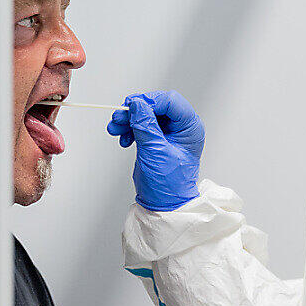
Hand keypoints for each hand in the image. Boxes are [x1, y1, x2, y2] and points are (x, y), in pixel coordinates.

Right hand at [107, 90, 204, 210]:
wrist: (164, 203)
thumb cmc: (169, 184)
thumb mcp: (155, 152)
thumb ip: (146, 126)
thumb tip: (137, 104)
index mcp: (190, 128)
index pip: (170, 101)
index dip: (149, 102)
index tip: (132, 107)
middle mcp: (182, 127)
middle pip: (156, 105)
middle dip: (135, 110)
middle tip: (119, 118)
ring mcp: (169, 132)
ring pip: (147, 114)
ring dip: (129, 119)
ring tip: (116, 129)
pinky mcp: (158, 138)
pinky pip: (142, 124)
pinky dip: (130, 128)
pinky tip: (123, 138)